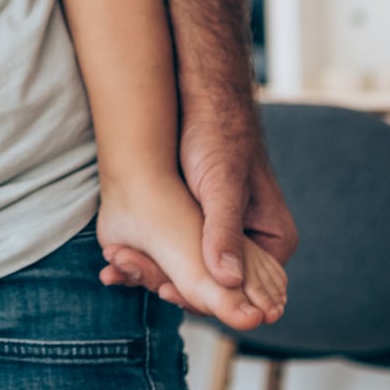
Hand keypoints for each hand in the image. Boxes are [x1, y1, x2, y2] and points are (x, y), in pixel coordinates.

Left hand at [103, 111, 297, 303]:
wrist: (201, 94)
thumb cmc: (219, 133)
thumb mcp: (222, 185)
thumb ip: (224, 232)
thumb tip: (226, 282)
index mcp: (274, 242)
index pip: (239, 291)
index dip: (201, 296)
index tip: (162, 290)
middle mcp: (251, 244)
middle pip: (209, 282)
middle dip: (167, 279)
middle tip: (125, 272)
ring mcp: (222, 233)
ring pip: (186, 267)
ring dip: (151, 267)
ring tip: (115, 266)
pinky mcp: (195, 222)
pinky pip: (173, 248)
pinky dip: (147, 250)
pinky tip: (117, 253)